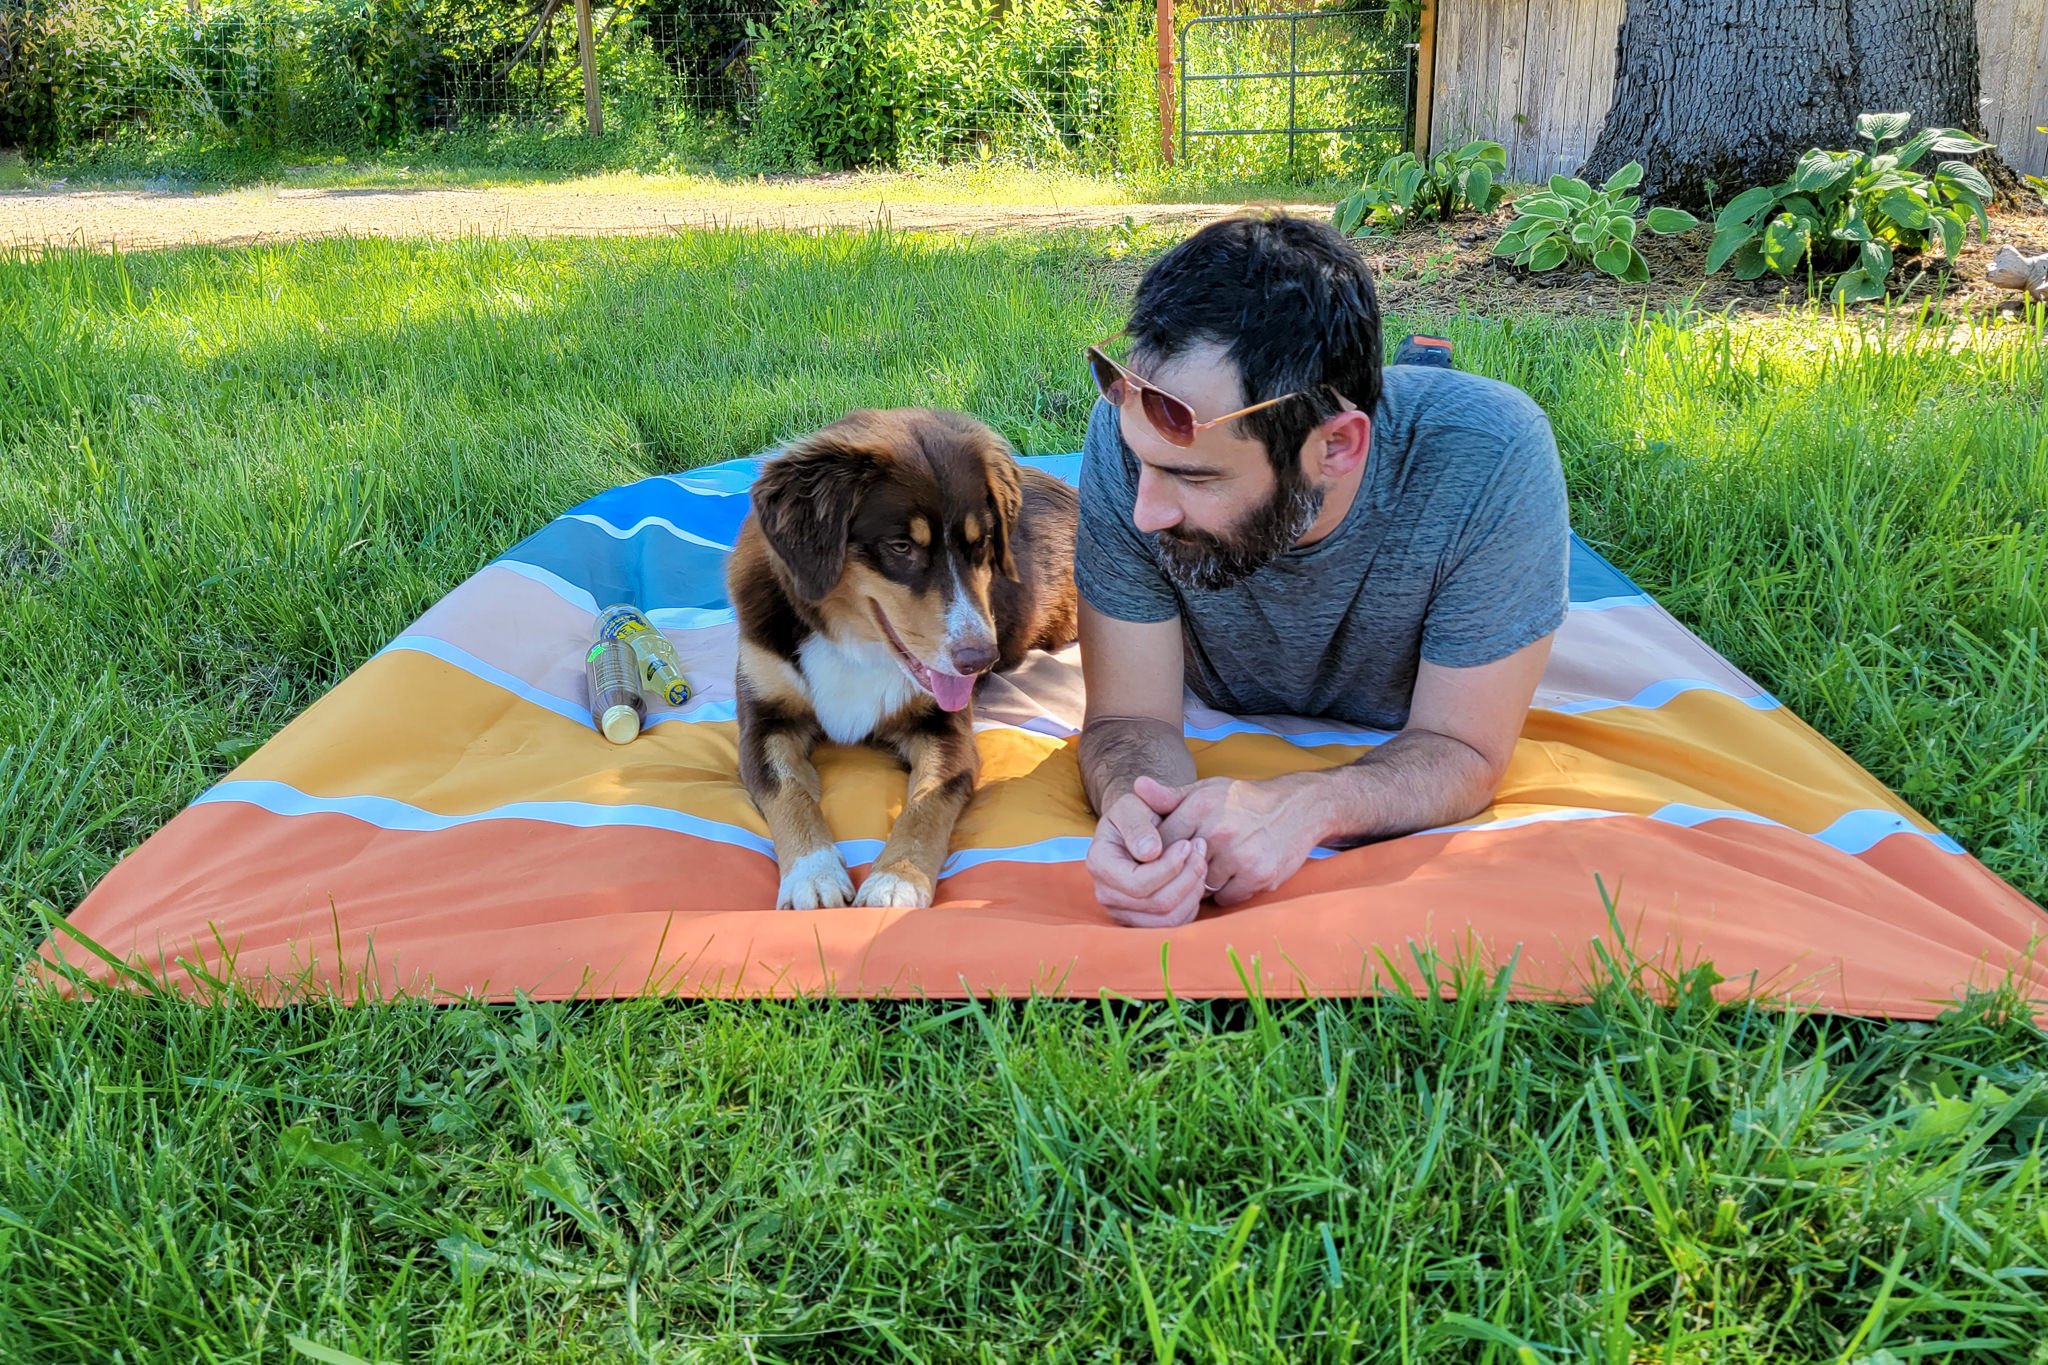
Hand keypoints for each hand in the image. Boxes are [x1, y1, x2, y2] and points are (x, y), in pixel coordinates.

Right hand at [1085, 786, 1209, 928]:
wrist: (1135, 829)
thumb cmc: (1134, 814)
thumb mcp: (1131, 806)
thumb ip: (1137, 825)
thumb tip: (1149, 852)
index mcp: (1099, 864)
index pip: (1138, 882)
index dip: (1169, 867)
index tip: (1187, 844)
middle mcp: (1106, 894)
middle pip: (1157, 903)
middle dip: (1187, 877)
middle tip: (1200, 851)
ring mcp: (1123, 912)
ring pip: (1168, 919)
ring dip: (1193, 891)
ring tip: (1200, 863)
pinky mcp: (1141, 920)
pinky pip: (1173, 925)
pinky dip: (1191, 903)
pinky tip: (1194, 879)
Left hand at [1143, 773, 1325, 906]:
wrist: (1298, 808)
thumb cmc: (1243, 801)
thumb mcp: (1206, 790)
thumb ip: (1169, 796)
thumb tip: (1137, 787)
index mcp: (1201, 805)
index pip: (1160, 842)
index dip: (1158, 852)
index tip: (1162, 855)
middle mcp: (1219, 830)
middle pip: (1179, 866)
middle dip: (1179, 869)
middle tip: (1188, 863)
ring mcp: (1240, 855)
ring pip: (1201, 885)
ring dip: (1203, 882)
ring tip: (1215, 865)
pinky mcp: (1259, 875)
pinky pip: (1226, 897)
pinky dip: (1226, 891)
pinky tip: (1234, 874)